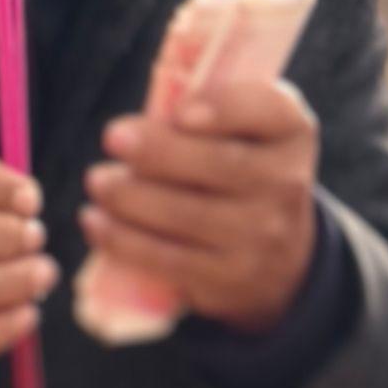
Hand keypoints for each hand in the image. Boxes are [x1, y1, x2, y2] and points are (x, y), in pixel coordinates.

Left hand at [80, 79, 320, 335]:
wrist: (279, 259)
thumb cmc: (242, 173)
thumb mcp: (247, 131)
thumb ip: (210, 107)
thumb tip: (139, 120)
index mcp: (290, 133)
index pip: (266, 111)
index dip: (223, 110)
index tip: (179, 113)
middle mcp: (286, 185)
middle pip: (220, 165)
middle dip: (160, 151)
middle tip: (113, 138)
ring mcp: (262, 238)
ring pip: (189, 215)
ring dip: (131, 198)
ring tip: (98, 182)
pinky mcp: (230, 279)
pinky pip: (170, 259)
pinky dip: (125, 241)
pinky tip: (96, 222)